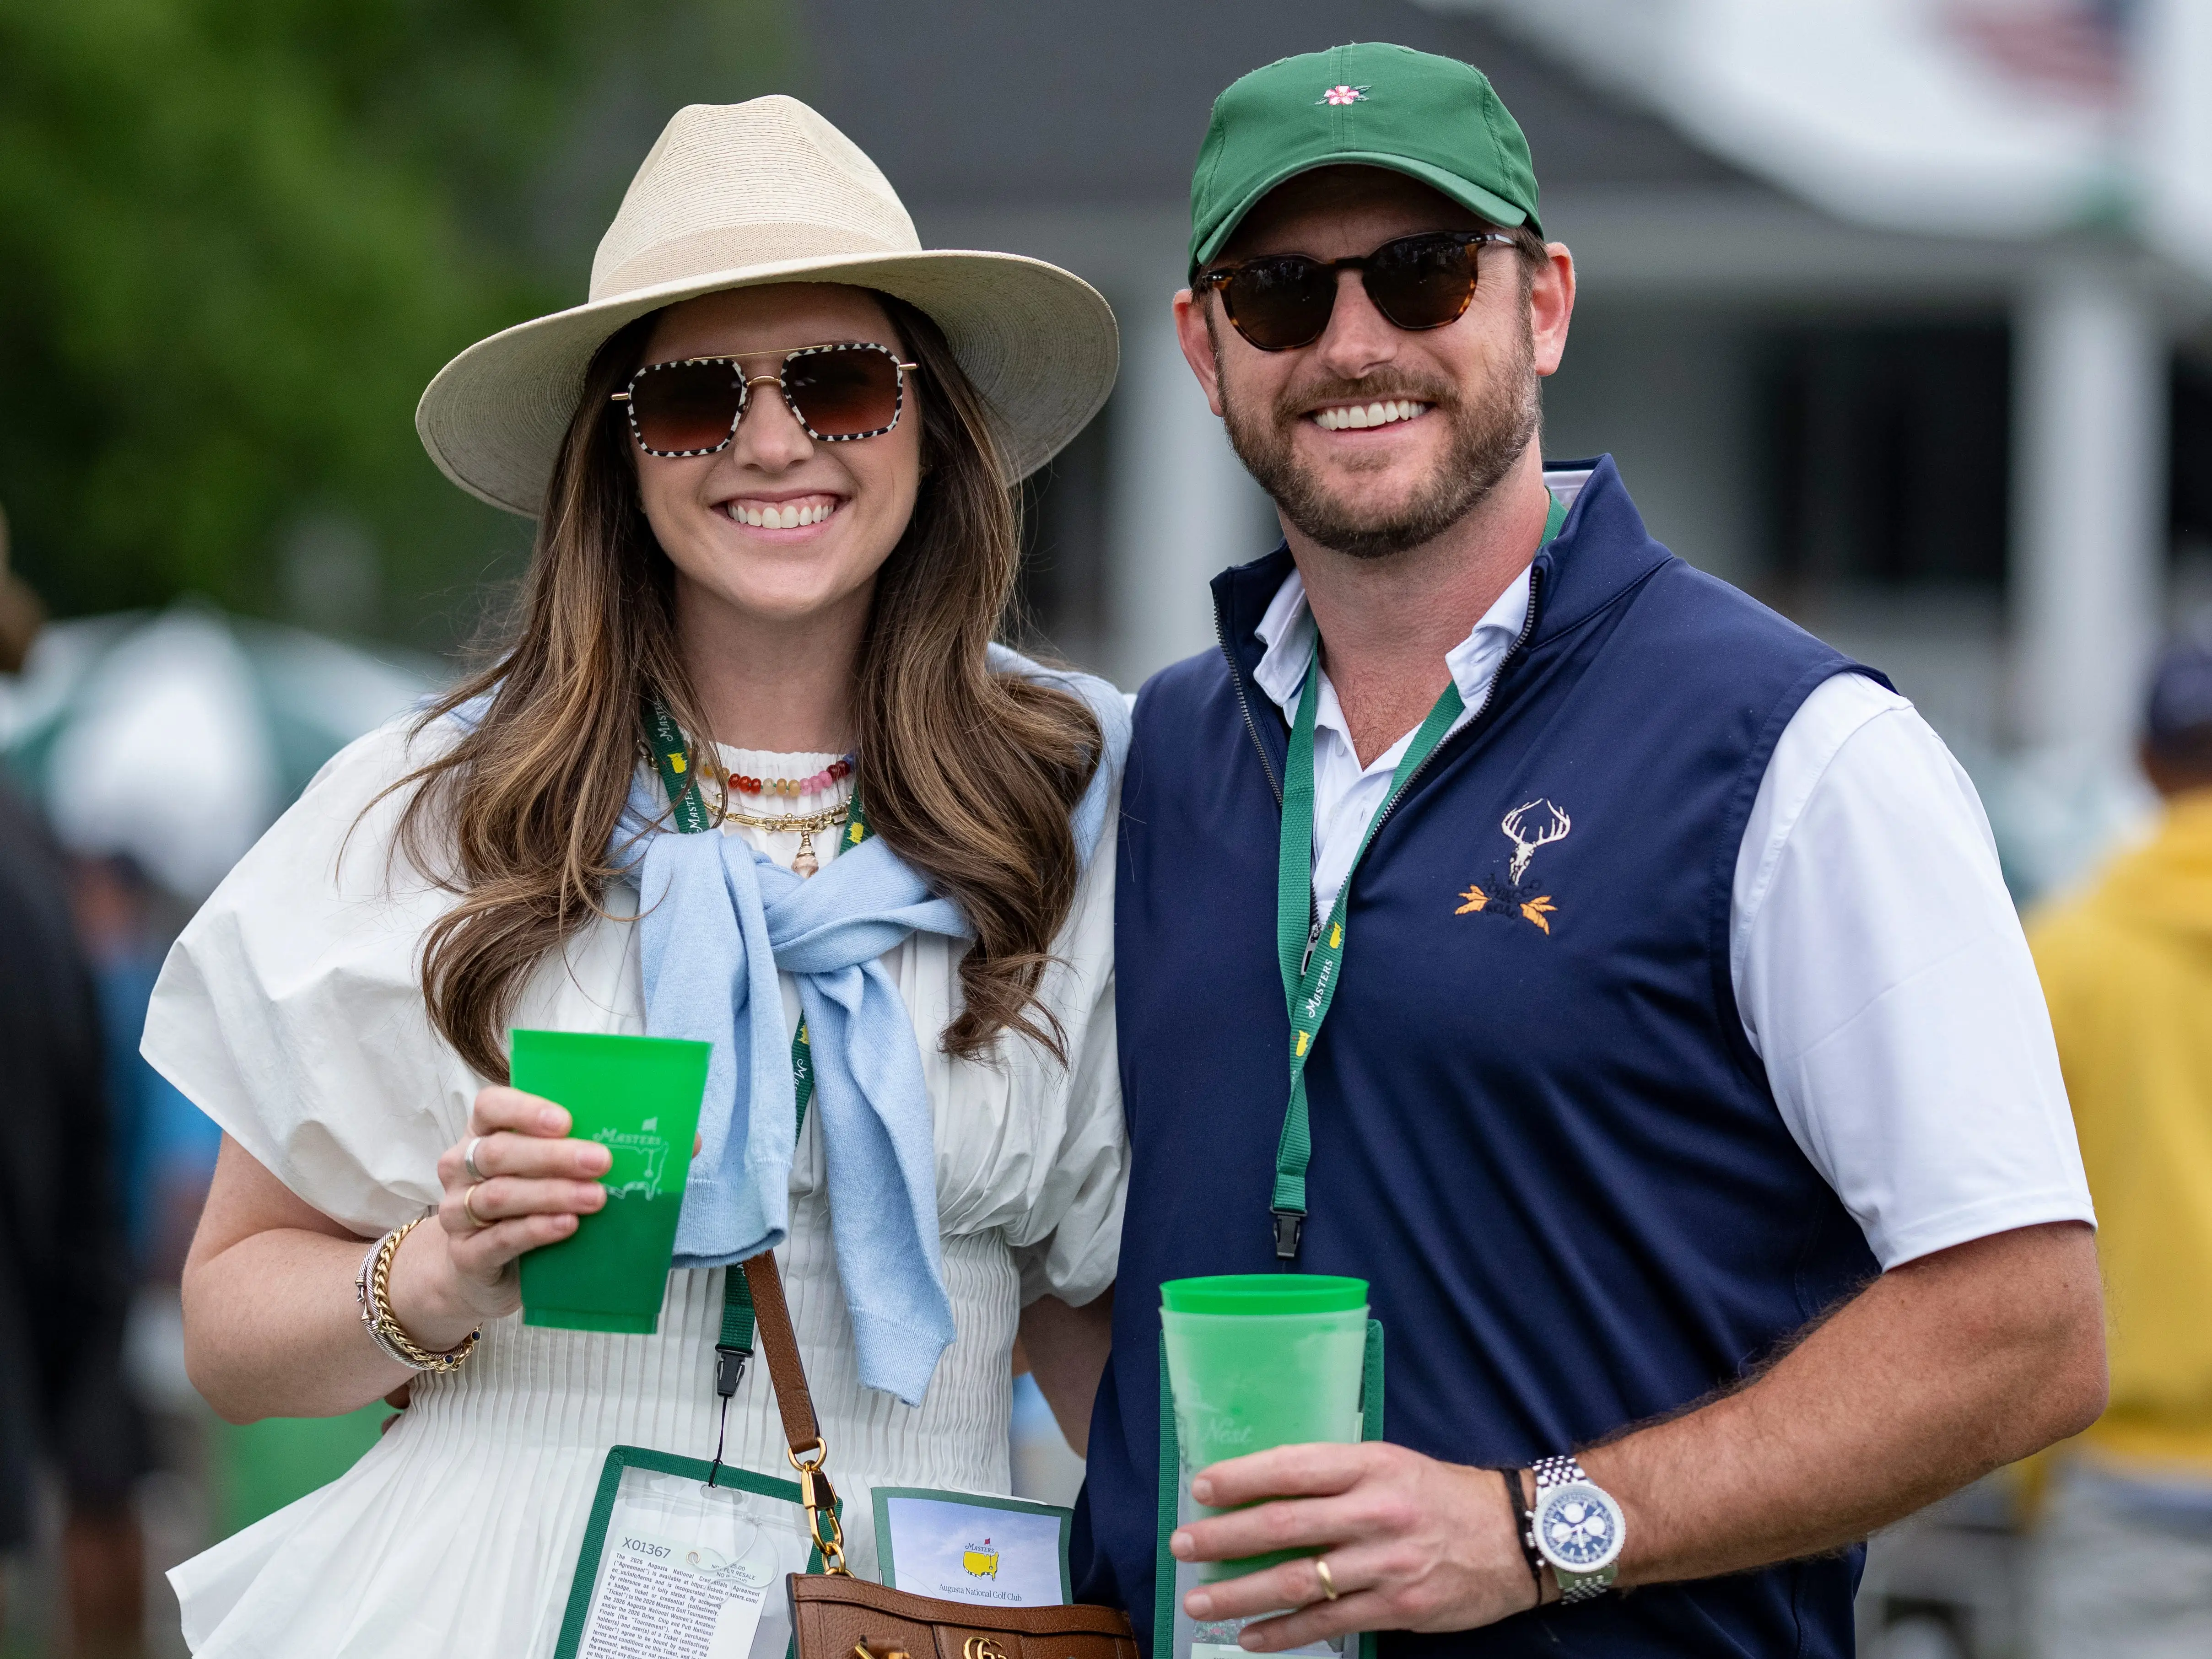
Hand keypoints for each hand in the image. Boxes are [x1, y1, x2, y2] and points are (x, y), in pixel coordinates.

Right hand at [384, 1086, 612, 1346]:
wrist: (486, 1269)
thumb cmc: (522, 1205)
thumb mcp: (539, 1170)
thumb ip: (563, 1148)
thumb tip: (618, 1134)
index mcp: (479, 1135)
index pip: (490, 1107)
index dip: (525, 1111)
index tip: (566, 1122)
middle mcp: (460, 1169)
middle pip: (500, 1152)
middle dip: (554, 1156)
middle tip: (600, 1161)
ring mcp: (456, 1212)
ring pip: (500, 1196)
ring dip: (552, 1194)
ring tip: (595, 1197)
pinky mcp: (465, 1254)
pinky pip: (500, 1239)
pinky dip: (536, 1229)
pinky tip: (567, 1225)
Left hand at [1169, 1444, 1542, 1649]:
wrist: (1516, 1538)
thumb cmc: (1442, 1496)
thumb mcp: (1391, 1464)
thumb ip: (1336, 1476)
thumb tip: (1267, 1489)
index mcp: (1370, 1466)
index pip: (1293, 1468)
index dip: (1242, 1478)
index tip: (1201, 1489)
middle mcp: (1375, 1512)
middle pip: (1284, 1525)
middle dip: (1225, 1538)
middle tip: (1182, 1545)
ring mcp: (1385, 1564)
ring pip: (1298, 1581)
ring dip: (1241, 1593)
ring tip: (1199, 1601)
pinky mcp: (1398, 1608)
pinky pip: (1327, 1624)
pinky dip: (1284, 1633)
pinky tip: (1250, 1638)